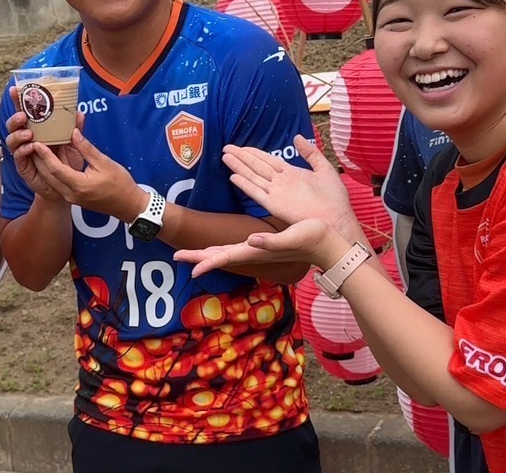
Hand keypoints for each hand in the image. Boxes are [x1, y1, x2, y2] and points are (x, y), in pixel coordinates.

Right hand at [3, 86, 84, 202]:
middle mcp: (26, 139)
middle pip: (13, 124)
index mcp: (36, 129)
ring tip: (29, 132)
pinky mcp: (23, 166)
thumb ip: (75, 129)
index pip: (25, 111)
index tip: (16, 89)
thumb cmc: (67, 162)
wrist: (66, 186)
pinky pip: (18, 157)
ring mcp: (23, 152)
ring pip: (11, 140)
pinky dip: (23, 151)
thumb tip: (79, 112)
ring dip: (18, 134)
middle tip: (23, 115)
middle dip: (15, 118)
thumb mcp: (74, 144)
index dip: (19, 100)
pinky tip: (30, 147)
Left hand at [28, 128, 147, 220]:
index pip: (55, 169)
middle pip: (49, 176)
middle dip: (39, 160)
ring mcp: (72, 198)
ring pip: (52, 181)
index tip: (37, 143)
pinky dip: (53, 172)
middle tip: (33, 143)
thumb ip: (87, 148)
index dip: (45, 155)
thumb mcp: (105, 163)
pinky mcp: (74, 198)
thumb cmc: (120, 185)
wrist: (128, 205)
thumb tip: (74, 133)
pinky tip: (53, 160)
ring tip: (39, 150)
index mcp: (79, 185)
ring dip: (44, 166)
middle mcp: (71, 194)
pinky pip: (58, 184)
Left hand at [175, 218, 349, 277]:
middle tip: (176, 256)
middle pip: (220, 256)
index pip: (227, 257)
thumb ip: (271, 241)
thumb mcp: (292, 237)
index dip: (207, 261)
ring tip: (191, 255)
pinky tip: (219, 249)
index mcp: (257, 251)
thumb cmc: (313, 238)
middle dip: (198, 257)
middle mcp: (254, 252)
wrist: (329, 245)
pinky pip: (237, 248)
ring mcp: (259, 250)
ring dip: (208, 254)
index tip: (190, 269)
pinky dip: (223, 249)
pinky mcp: (264, 246)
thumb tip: (250, 241)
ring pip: (227, 253)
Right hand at [223, 135, 358, 240]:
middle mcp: (281, 183)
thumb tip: (297, 137)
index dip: (254, 153)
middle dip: (242, 157)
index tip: (241, 146)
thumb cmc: (334, 199)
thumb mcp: (324, 168)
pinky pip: (256, 192)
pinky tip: (234, 176)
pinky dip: (245, 185)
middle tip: (226, 147)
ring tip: (226, 156)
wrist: (336, 219)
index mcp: (291, 174)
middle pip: (256, 166)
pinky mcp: (275, 205)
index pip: (268, 160)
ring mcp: (276, 193)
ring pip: (253, 176)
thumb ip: (310, 153)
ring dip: (239, 166)